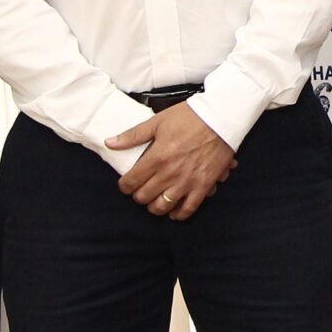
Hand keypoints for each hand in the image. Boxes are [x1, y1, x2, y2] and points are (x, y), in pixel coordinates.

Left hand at [110, 103, 235, 219]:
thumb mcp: (158, 121)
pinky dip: (178, 214)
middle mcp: (170, 173)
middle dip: (138, 195)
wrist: (220, 118)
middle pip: (144, 197)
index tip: (126, 184)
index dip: (124, 186)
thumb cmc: (190, 117)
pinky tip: (174, 212)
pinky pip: (188, 208)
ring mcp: (187, 181)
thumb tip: (110, 143)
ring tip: (155, 201)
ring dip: (155, 206)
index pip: (131, 182)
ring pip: (163, 207)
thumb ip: (133, 135)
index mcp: (156, 157)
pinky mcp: (203, 185)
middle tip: (140, 189)